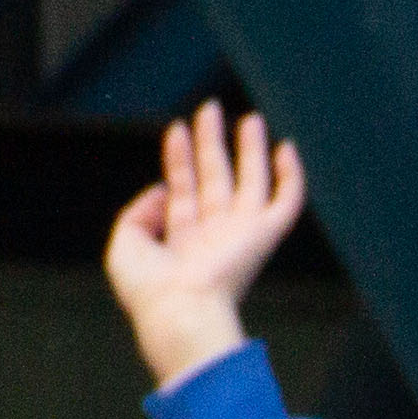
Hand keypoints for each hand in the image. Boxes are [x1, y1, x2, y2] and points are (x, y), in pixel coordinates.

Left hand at [101, 105, 308, 391]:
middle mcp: (212, 236)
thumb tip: (163, 190)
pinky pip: (287, 203)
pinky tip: (286, 150)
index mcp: (181, 242)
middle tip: (211, 108)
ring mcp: (240, 235)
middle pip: (216, 179)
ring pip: (250, 182)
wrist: (179, 310)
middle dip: (212, 143)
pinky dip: (291, 177)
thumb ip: (138, 212)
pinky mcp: (264, 237)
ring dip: (250, 150)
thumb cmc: (149, 288)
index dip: (177, 158)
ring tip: (249, 118)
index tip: (175, 128)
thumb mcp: (126, 243)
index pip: (182, 190)